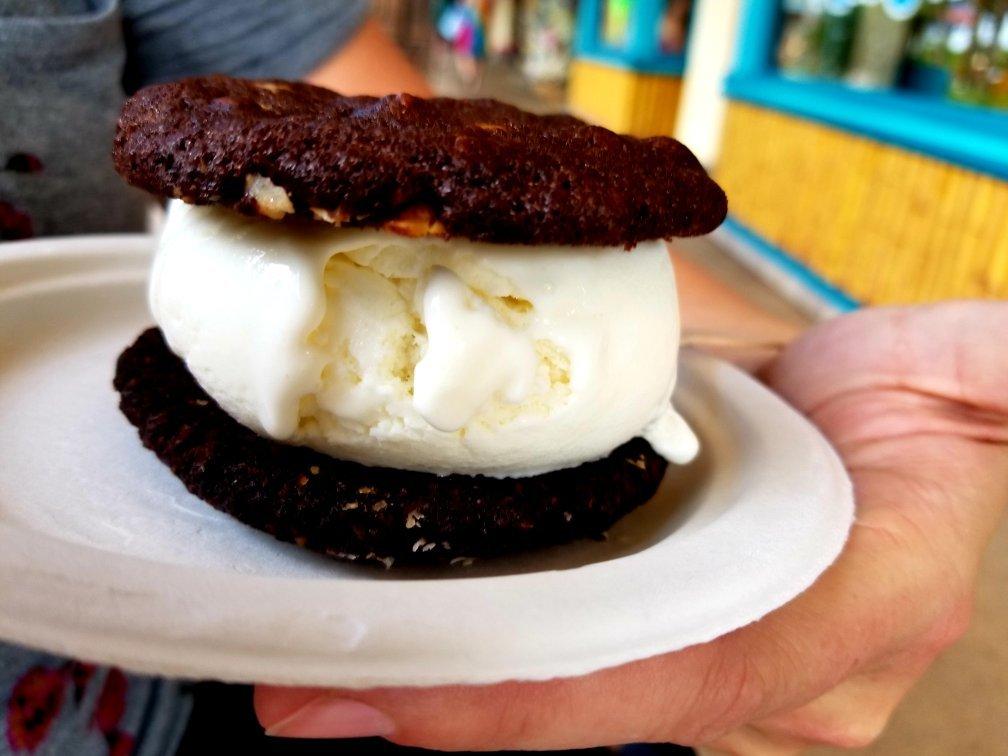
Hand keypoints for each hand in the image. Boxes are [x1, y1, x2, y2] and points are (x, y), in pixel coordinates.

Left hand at [255, 302, 1007, 751]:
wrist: (901, 436)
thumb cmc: (918, 406)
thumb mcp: (961, 372)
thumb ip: (983, 363)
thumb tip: (1000, 342)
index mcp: (849, 608)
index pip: (678, 673)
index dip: (540, 694)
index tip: (400, 695)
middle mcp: (776, 679)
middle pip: (597, 705)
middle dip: (456, 711)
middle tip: (303, 696)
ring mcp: (721, 681)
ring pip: (569, 702)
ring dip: (444, 696)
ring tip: (314, 681)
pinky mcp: (677, 655)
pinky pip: (564, 673)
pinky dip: (475, 672)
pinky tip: (383, 654)